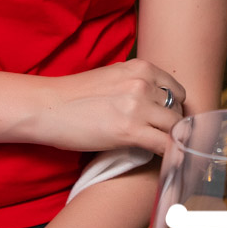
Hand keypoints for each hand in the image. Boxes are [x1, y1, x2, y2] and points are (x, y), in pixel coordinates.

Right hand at [29, 58, 186, 155]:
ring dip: (171, 139)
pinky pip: (164, 144)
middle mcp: (143, 83)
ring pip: (175, 127)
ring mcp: (138, 106)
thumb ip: (136, 84)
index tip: (169, 121)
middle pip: (178, 109)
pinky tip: (165, 160)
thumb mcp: (113, 77)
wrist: (48, 107)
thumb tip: (154, 101)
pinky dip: (169, 154)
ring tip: (163, 149)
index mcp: (141, 68)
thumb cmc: (75, 95)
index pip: (176, 90)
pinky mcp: (130, 130)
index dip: (175, 108)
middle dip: (174, 125)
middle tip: (164, 138)